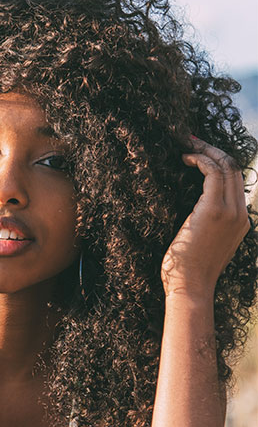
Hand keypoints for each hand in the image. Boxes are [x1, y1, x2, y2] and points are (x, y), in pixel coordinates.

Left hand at [161, 137, 249, 298]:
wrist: (190, 287)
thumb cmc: (187, 270)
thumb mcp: (202, 243)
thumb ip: (205, 225)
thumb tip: (192, 213)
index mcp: (240, 221)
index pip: (237, 181)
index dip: (220, 162)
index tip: (200, 152)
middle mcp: (240, 213)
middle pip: (235, 168)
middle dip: (214, 150)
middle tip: (192, 140)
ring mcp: (230, 211)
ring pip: (227, 166)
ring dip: (206, 151)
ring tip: (187, 144)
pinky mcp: (213, 210)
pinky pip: (212, 174)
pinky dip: (200, 161)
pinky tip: (185, 159)